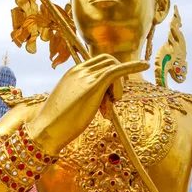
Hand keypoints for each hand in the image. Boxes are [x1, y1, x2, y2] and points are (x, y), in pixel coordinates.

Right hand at [27, 54, 148, 152]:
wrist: (45, 130)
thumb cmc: (56, 122)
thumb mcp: (69, 103)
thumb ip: (81, 96)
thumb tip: (90, 103)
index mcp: (73, 72)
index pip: (99, 62)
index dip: (110, 76)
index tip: (108, 98)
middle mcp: (80, 70)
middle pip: (109, 61)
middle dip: (116, 78)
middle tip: (111, 102)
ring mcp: (86, 76)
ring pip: (114, 68)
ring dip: (118, 86)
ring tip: (106, 108)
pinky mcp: (94, 86)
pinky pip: (117, 70)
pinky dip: (133, 66)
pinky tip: (145, 65)